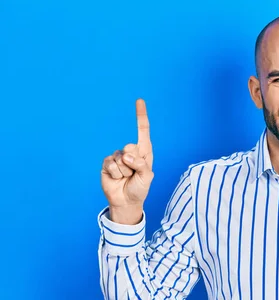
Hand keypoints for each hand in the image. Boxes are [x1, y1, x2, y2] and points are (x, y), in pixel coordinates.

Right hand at [101, 99, 153, 223]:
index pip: (142, 130)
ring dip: (124, 171)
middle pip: (130, 147)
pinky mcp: (107, 163)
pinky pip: (110, 164)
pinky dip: (115, 173)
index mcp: (144, 151)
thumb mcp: (147, 177)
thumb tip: (127, 156)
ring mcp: (118, 157)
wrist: (126, 201)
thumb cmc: (140, 188)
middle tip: (133, 174)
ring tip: (126, 178)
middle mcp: (131, 151)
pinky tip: (117, 178)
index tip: (139, 100)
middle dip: (133, 163)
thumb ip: (141, 164)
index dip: (141, 115)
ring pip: (120, 159)